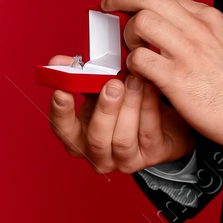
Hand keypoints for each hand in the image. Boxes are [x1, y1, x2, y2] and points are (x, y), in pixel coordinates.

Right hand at [47, 60, 194, 173]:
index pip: (63, 130)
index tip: (62, 90)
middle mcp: (99, 155)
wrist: (162, 121)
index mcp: (79, 138)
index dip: (60, 112)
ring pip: (123, 139)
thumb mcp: (98, 90)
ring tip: (134, 81)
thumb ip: (81, 77)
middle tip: (112, 84)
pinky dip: (148, 108)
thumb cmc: (123, 104)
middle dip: (105, 110)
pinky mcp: (152, 156)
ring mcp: (125, 160)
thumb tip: (62, 62)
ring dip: (129, 106)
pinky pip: (148, 133)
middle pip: (96, 139)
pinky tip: (149, 88)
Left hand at [104, 0, 222, 150]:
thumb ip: (194, 28)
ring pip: (141, 22)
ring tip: (134, 50)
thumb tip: (166, 21)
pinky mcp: (176, 77)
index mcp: (206, 18)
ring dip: (128, 37)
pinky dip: (132, 66)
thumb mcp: (221, 40)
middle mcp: (196, 28)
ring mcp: (187, 52)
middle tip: (108, 7)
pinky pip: (139, 59)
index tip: (121, 0)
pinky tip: (139, 74)